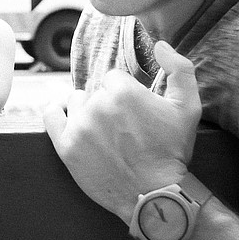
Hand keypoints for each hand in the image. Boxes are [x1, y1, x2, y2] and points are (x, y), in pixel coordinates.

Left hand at [43, 41, 200, 220]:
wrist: (154, 195)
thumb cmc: (172, 151)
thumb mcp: (188, 108)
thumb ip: (180, 69)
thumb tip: (161, 44)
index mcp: (123, 91)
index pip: (113, 79)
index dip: (125, 94)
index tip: (134, 112)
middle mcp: (97, 105)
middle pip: (95, 91)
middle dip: (107, 104)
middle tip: (122, 128)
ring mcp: (79, 126)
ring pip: (76, 102)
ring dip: (86, 110)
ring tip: (104, 132)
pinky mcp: (65, 146)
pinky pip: (50, 116)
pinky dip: (56, 112)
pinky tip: (65, 116)